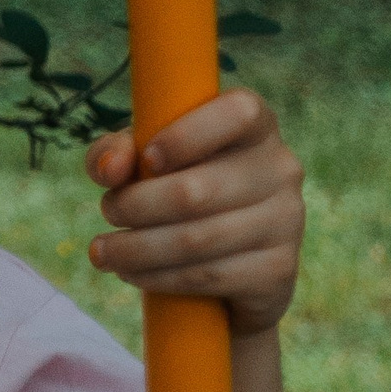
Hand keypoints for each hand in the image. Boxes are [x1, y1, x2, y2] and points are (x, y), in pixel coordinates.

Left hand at [84, 89, 303, 335]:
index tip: (146, 159)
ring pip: (196, 241)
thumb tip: (110, 170)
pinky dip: (158, 278)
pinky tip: (133, 273)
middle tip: (108, 213)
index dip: (186, 135)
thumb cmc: (177, 191)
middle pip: (195, 191)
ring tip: (104, 252)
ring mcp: (286, 220)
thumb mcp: (142, 163)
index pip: (239, 113)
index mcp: (255, 127)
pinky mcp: (278, 269)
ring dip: (135, 250)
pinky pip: (208, 277)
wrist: (225, 265)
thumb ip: (115, 152)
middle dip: (135, 206)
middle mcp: (280, 169)